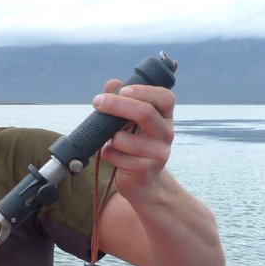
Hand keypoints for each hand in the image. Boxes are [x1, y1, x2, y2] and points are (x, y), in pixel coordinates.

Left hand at [93, 80, 175, 203]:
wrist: (143, 183)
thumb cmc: (134, 147)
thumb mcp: (129, 123)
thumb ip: (122, 101)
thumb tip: (112, 83)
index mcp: (165, 118)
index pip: (165, 97)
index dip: (143, 91)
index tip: (122, 90)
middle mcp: (166, 134)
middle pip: (144, 113)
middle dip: (116, 104)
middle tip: (97, 102)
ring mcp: (158, 154)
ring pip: (123, 138)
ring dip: (109, 138)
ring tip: (112, 142)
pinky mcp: (144, 171)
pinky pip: (115, 156)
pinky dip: (107, 153)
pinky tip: (113, 157)